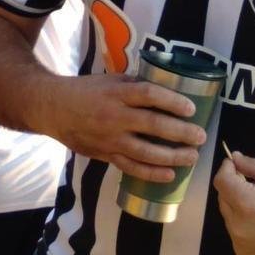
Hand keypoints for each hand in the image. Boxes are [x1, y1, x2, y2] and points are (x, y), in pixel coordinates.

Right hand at [48, 74, 205, 182]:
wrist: (53, 108)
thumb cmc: (86, 91)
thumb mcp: (109, 80)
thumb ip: (134, 85)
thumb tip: (165, 89)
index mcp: (116, 93)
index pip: (149, 95)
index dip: (172, 101)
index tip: (191, 108)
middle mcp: (114, 116)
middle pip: (153, 125)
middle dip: (181, 132)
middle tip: (200, 136)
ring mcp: (110, 138)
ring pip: (146, 151)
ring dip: (172, 156)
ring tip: (192, 157)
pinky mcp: (105, 154)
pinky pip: (131, 167)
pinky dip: (151, 173)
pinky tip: (169, 175)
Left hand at [213, 152, 254, 254]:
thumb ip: (254, 165)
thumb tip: (234, 158)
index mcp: (246, 204)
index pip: (221, 180)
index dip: (227, 170)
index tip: (237, 167)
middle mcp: (237, 227)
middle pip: (224, 199)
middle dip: (235, 190)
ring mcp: (239, 246)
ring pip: (230, 219)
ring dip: (240, 211)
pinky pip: (237, 237)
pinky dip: (246, 230)